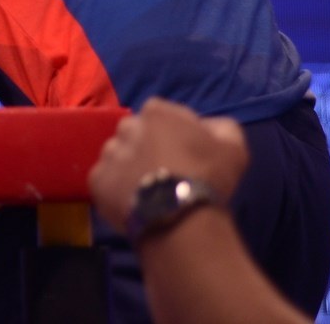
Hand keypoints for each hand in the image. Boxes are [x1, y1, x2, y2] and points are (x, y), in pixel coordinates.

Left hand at [87, 97, 248, 232]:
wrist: (180, 218)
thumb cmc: (208, 177)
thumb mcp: (233, 146)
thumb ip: (221, 127)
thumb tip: (208, 126)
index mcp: (156, 112)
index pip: (160, 114)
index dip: (173, 131)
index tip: (184, 151)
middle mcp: (126, 127)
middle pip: (135, 132)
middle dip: (147, 145)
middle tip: (165, 170)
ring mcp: (108, 154)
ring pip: (117, 155)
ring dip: (130, 166)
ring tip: (149, 189)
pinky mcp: (96, 180)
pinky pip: (106, 180)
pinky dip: (117, 188)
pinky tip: (135, 202)